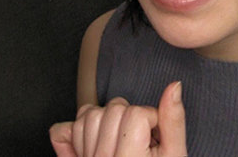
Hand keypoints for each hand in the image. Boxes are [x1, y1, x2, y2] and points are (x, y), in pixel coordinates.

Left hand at [50, 81, 186, 156]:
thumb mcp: (175, 155)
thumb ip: (174, 121)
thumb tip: (174, 86)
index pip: (136, 113)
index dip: (151, 118)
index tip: (155, 137)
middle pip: (113, 109)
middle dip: (130, 117)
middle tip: (140, 140)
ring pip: (89, 114)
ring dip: (106, 120)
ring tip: (122, 139)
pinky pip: (62, 131)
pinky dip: (76, 129)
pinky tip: (96, 139)